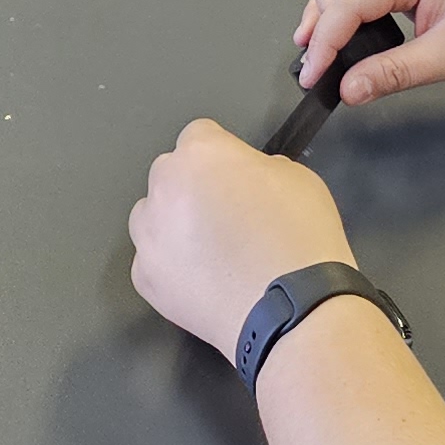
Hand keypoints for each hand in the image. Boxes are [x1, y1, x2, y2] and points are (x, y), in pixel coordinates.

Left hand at [128, 119, 358, 349]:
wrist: (290, 310)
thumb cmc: (300, 237)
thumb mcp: (297, 178)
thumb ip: (260, 167)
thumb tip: (249, 178)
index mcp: (202, 153)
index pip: (200, 134)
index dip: (223, 154)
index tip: (239, 176)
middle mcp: (164, 187)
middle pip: (170, 172)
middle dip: (193, 185)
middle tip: (227, 214)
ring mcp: (149, 234)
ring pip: (152, 215)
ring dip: (174, 222)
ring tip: (210, 249)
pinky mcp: (144, 277)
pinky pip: (152, 258)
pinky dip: (171, 264)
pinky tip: (203, 279)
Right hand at [293, 0, 444, 102]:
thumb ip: (393, 72)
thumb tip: (346, 90)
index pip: (348, 2)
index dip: (324, 43)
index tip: (311, 79)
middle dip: (319, 30)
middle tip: (311, 74)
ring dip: (328, 18)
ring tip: (317, 58)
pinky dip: (348, 10)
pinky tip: (342, 36)